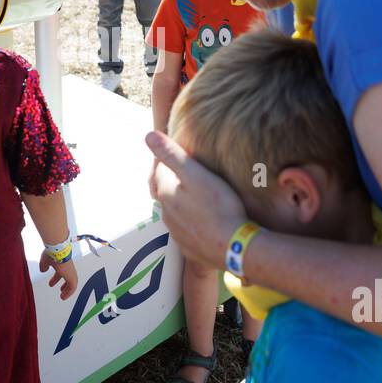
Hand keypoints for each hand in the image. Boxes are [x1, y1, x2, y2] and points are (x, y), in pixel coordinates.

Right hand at [40, 253, 77, 299]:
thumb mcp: (45, 261)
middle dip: (64, 285)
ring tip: (62, 296)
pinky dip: (69, 292)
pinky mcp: (72, 276)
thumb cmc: (52, 253)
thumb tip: (43, 270)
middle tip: (61, 289)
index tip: (52, 283)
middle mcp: (67, 267)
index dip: (56, 278)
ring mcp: (71, 271)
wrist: (58, 249)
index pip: (60, 272)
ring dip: (67, 290)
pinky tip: (63, 297)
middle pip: (67, 278)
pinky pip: (72, 287)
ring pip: (72, 283)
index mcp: (61, 263)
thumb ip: (44, 266)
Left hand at [145, 130, 246, 270]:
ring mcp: (177, 232)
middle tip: (196, 173)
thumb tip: (149, 135)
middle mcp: (165, 213)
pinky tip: (207, 220)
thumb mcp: (196, 174)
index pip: (160, 168)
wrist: (233, 247)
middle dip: (177, 181)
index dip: (172, 159)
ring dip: (185, 203)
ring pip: (176, 211)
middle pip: (167, 190)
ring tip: (204, 196)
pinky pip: (187, 230)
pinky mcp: (189, 247)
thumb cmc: (218, 206)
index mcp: (165, 191)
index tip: (186, 154)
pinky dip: (194, 223)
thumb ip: (172, 154)